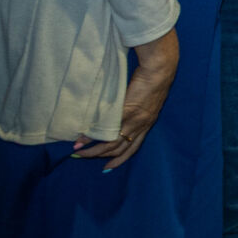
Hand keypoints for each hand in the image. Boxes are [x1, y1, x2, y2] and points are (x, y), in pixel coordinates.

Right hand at [76, 29, 178, 169]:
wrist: (159, 70)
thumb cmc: (153, 80)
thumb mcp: (146, 101)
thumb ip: (135, 109)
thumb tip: (122, 112)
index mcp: (147, 124)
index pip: (133, 148)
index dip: (120, 159)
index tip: (107, 168)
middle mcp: (141, 126)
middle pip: (118, 149)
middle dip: (100, 156)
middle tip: (83, 157)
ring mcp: (134, 120)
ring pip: (111, 143)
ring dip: (93, 150)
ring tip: (78, 151)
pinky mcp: (126, 110)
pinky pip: (107, 128)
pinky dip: (92, 135)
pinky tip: (80, 139)